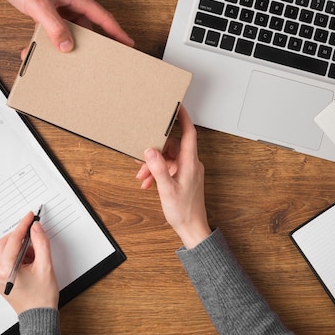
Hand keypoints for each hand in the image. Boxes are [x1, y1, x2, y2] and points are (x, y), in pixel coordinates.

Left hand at [0, 0, 133, 51]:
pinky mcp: (46, 12)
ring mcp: (58, 8)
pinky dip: (49, 40)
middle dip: (92, 43)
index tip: (128, 43)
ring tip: (67, 58)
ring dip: (66, 43)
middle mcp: (69, 3)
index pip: (103, 18)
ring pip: (70, 30)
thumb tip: (67, 45)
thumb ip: (55, 27)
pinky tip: (41, 48)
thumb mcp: (41, 5)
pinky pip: (54, 30)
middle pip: (88, 27)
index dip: (117, 32)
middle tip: (99, 58)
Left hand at [0, 211, 58, 313]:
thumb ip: (41, 243)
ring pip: (4, 250)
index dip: (23, 226)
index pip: (13, 240)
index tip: (30, 216)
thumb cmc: (41, 297)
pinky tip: (29, 260)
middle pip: (5, 243)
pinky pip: (5, 258)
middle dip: (20, 236)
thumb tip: (36, 227)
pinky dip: (17, 254)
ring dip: (19, 246)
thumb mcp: (45, 267)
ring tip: (35, 254)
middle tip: (35, 233)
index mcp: (5, 270)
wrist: (38, 316)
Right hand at [136, 107, 210, 248]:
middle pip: (172, 146)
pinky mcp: (183, 179)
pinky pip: (168, 169)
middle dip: (155, 150)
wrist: (192, 228)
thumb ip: (158, 168)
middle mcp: (191, 164)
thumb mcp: (167, 189)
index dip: (183, 118)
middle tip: (141, 154)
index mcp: (190, 162)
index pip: (188, 133)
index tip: (176, 106)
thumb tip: (150, 151)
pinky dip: (157, 173)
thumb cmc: (184, 211)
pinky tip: (148, 183)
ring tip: (142, 175)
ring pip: (168, 159)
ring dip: (153, 165)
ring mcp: (187, 171)